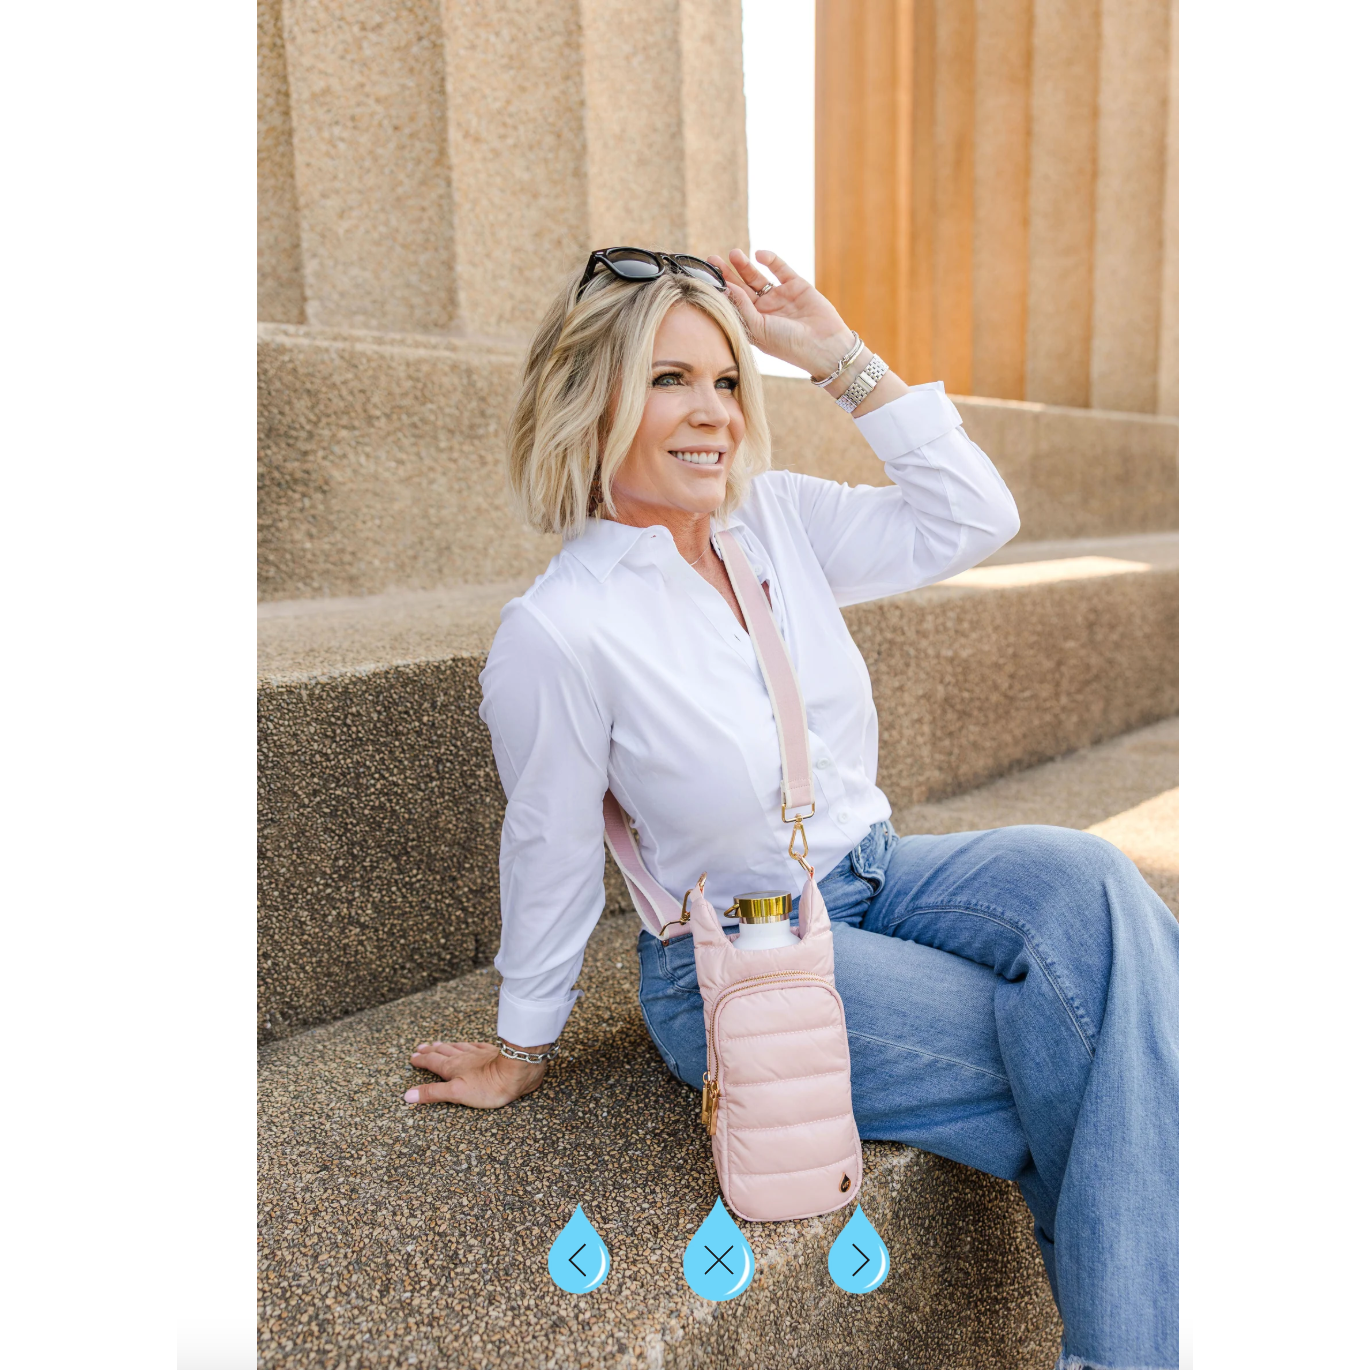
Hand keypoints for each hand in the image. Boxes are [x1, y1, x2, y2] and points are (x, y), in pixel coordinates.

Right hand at [404, 1039, 549, 1108]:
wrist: (516, 1071)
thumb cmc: (487, 1086)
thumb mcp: (456, 1094)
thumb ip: (433, 1093)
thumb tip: (408, 1095)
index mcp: (452, 1068)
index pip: (432, 1062)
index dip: (421, 1060)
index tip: (413, 1057)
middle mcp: (463, 1058)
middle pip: (443, 1052)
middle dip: (431, 1051)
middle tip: (421, 1047)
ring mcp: (478, 1053)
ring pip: (458, 1047)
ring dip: (447, 1046)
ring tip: (439, 1044)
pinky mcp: (492, 1052)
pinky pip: (477, 1045)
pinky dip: (469, 1044)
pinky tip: (470, 1044)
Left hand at [707, 248, 853, 378]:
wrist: (823, 345)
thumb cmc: (788, 345)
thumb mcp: (759, 329)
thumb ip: (742, 307)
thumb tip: (726, 287)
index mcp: (753, 324)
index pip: (733, 303)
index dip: (720, 290)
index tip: (705, 277)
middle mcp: (765, 310)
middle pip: (741, 287)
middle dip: (728, 273)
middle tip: (712, 259)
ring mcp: (780, 297)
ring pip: (758, 277)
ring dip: (745, 265)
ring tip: (734, 253)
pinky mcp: (797, 285)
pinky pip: (780, 269)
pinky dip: (771, 260)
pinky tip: (760, 254)